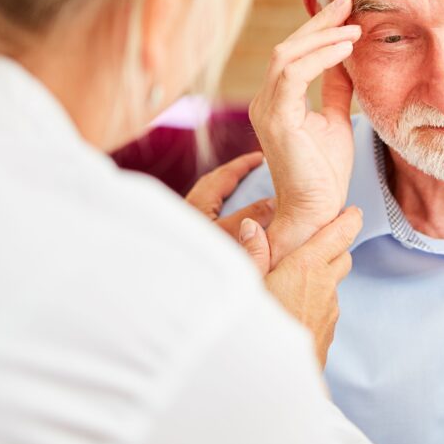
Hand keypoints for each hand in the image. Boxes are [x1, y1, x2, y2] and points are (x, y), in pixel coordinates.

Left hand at [185, 151, 275, 273]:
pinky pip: (207, 216)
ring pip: (208, 201)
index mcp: (197, 205)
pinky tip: (232, 221)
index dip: (243, 164)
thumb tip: (273, 200)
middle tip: (254, 170)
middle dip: (233, 174)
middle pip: (212, 184)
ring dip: (227, 193)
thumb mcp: (232, 236)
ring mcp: (185, 226)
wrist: (169, 287)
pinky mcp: (186, 240)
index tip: (261, 157)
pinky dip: (222, 210)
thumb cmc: (200, 263)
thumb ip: (252, 216)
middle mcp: (188, 212)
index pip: (223, 175)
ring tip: (247, 194)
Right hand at [238, 206, 362, 368]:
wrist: (274, 380)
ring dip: (324, 275)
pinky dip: (317, 299)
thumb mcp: (248, 285)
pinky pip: (327, 306)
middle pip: (342, 256)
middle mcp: (325, 286)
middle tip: (320, 239)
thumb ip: (253, 253)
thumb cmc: (258, 329)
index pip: (339, 234)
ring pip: (334, 283)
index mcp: (307, 267)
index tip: (353, 210)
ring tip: (299, 275)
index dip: (348, 219)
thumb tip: (254, 226)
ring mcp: (330, 310)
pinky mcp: (329, 330)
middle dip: (335, 245)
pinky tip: (295, 306)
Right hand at [248, 0, 359, 268]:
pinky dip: (320, 58)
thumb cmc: (324, 171)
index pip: (294, 52)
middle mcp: (265, 100)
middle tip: (348, 1)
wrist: (317, 209)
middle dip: (319, 21)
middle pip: (289, 46)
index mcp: (278, 100)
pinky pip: (293, 74)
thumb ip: (336, 89)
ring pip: (287, 55)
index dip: (318, 26)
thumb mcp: (335, 119)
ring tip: (354, 29)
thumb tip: (347, 58)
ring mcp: (267, 109)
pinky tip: (346, 50)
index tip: (344, 6)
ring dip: (323, 37)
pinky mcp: (277, 119)